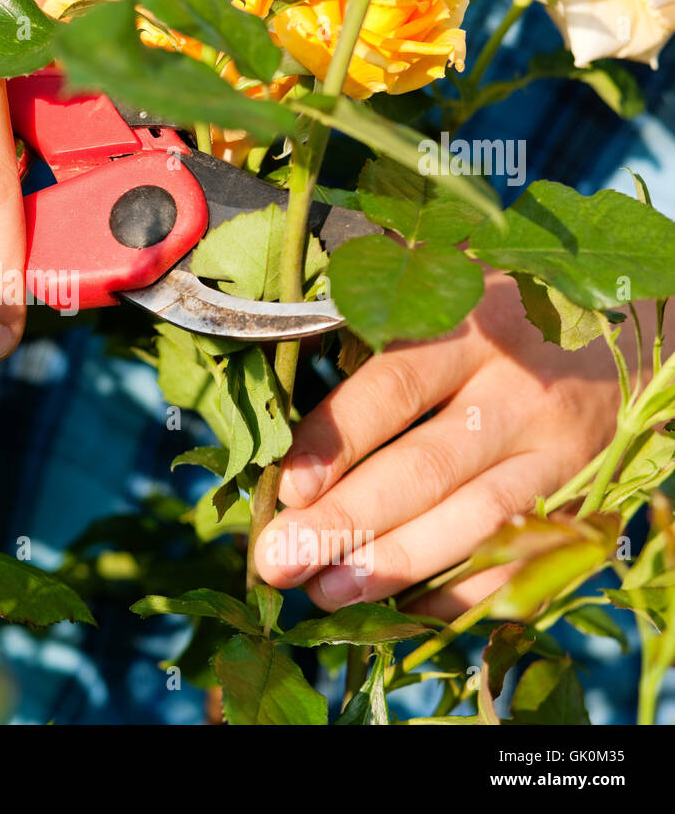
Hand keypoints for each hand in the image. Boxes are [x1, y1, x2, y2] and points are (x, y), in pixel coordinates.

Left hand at [254, 268, 639, 617]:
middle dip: (345, 521)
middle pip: (425, 468)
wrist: (629, 331)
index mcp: (472, 329)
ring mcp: (558, 452)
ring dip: (394, 565)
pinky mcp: (584, 498)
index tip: (286, 489)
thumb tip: (277, 408)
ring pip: (473, 521)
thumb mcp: (445, 297)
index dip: (335, 442)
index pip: (392, 389)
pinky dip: (459, 591)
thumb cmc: (503, 314)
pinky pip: (520, 558)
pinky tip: (399, 608)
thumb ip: (368, 338)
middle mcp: (519, 391)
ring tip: (326, 593)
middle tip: (279, 561)